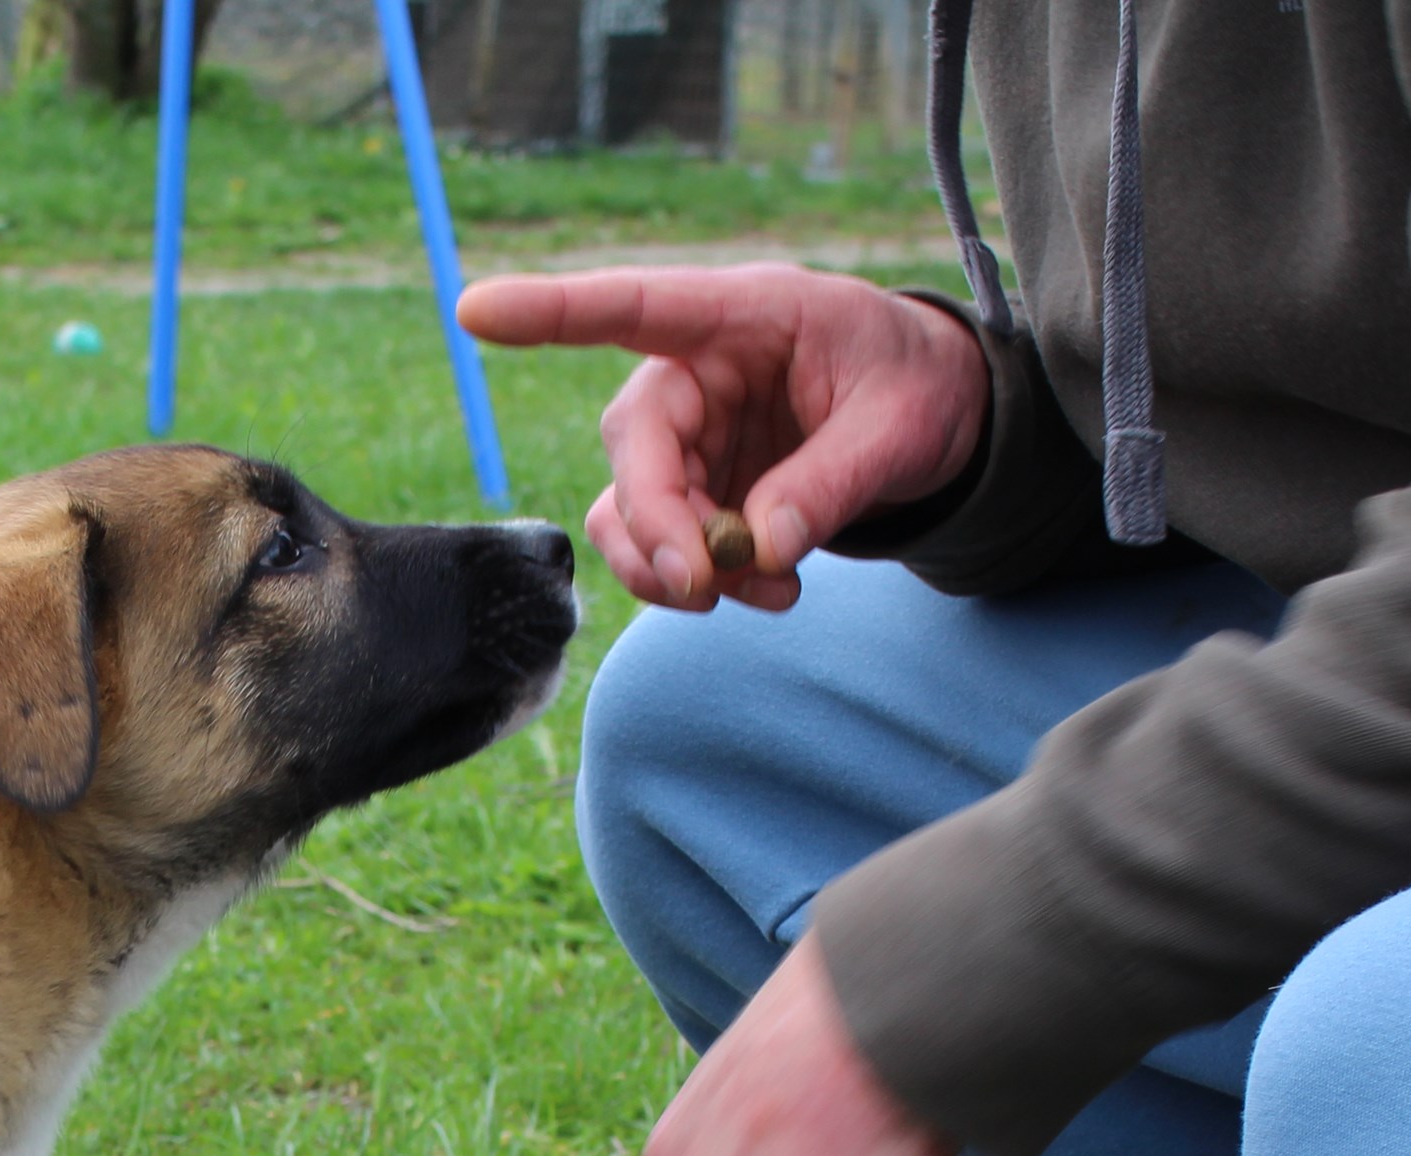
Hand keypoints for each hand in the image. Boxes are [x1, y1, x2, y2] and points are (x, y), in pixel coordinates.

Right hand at [457, 265, 985, 612]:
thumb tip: (763, 545)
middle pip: (632, 447)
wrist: (935, 418)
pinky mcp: (695, 493)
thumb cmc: (917, 386)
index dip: (551, 312)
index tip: (475, 310)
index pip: (633, 306)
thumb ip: (834, 479)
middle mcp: (695, 373)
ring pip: (629, 511)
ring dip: (674, 568)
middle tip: (703, 584)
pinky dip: (702, 585)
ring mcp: (689, 438)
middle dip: (657, 524)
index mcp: (741, 315)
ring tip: (767, 593)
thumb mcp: (902, 424)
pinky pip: (662, 549)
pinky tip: (772, 591)